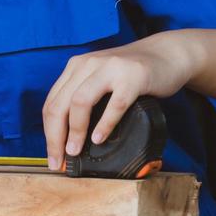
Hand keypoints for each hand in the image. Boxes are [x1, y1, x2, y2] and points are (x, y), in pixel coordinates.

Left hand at [41, 31, 199, 170]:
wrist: (167, 54)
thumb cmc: (132, 73)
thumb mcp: (101, 79)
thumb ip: (86, 97)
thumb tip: (70, 138)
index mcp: (76, 67)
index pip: (51, 102)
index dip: (48, 132)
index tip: (52, 154)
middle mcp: (88, 64)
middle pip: (60, 104)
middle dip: (55, 137)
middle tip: (58, 161)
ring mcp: (110, 69)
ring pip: (80, 102)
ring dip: (75, 131)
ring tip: (75, 151)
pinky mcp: (133, 77)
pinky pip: (115, 104)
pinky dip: (105, 124)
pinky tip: (99, 139)